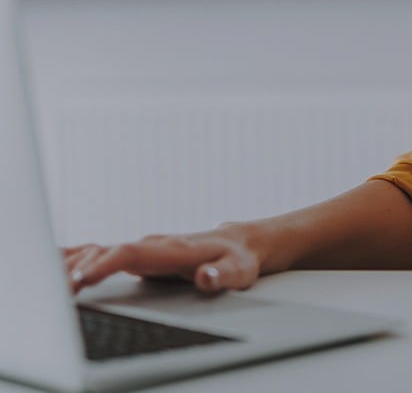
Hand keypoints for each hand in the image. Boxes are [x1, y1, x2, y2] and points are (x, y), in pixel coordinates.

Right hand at [64, 223, 260, 294]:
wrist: (240, 243)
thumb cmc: (239, 260)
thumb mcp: (239, 272)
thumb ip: (222, 276)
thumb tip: (205, 277)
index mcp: (174, 248)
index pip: (134, 252)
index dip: (106, 264)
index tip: (83, 279)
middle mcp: (155, 244)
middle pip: (110, 251)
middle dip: (81, 268)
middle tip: (57, 291)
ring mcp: (146, 247)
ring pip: (102, 250)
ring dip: (74, 263)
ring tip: (48, 282)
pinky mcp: (140, 254)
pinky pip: (104, 253)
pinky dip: (78, 257)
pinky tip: (56, 263)